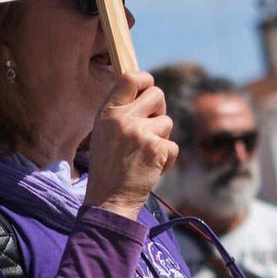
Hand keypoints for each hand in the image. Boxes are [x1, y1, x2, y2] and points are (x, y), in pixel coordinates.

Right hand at [83, 70, 178, 218]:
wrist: (109, 200)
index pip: (130, 78)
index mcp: (107, 112)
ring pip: (167, 122)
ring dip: (161, 138)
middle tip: (150, 128)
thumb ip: (120, 112)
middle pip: (157, 94)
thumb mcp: (103, 133)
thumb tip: (145, 91)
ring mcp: (140, 133)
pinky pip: (173, 146)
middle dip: (159, 110)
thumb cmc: (107, 167)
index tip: (148, 88)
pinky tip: (150, 168)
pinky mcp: (156, 148)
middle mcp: (123, 119)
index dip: (145, 80)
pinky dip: (167, 159)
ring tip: (144, 155)